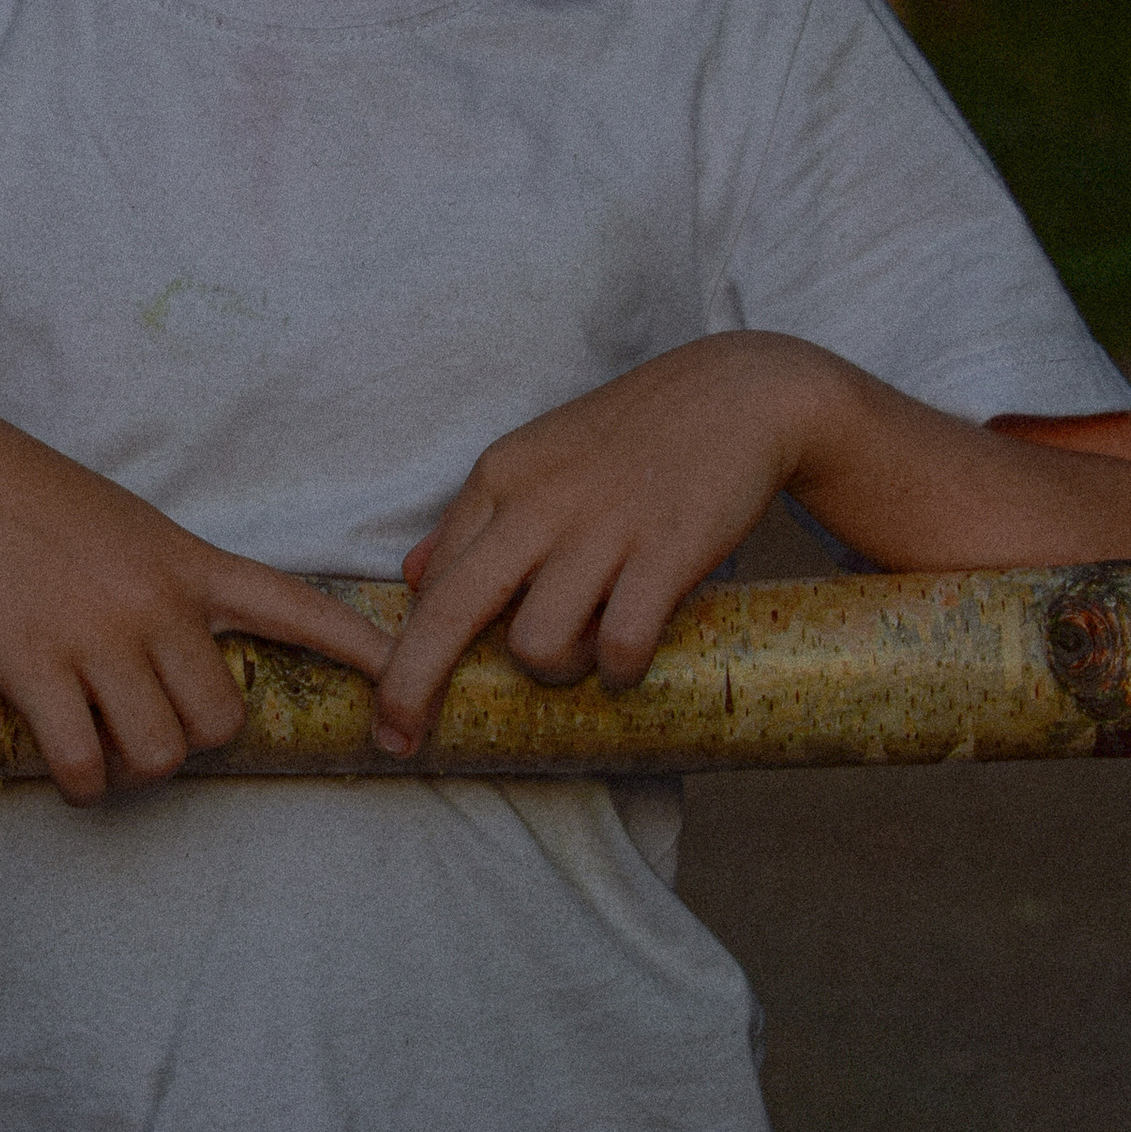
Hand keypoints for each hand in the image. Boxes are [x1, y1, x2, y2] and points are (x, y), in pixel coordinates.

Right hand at [0, 400, 386, 804]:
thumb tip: (189, 658)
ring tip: (100, 739)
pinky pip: (85, 764)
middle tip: (146, 719)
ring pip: (159, 754)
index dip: (356, 650)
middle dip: (190, 738)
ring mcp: (98, 637)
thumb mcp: (131, 526)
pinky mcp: (35, 666)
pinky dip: (82, 783)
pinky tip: (69, 765)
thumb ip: (174, 584)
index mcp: (190, 562)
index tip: (403, 682)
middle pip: (222, 721)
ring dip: (133, 766)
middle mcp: (159, 603)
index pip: (296, 606)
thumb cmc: (36, 500)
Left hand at [371, 336, 840, 757]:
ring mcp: (602, 529)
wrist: (738, 394)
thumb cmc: (631, 437)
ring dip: (556, 671)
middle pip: (451, 613)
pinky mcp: (665, 552)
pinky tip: (629, 659)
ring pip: (535, 643)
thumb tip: (412, 576)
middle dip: (412, 688)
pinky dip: (619, 669)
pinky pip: (620, 644)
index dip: (402, 652)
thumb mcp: (538, 457)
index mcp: (500, 477)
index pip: (432, 581)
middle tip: (400, 737)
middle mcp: (538, 503)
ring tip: (588, 653)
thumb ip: (473, 516)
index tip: (392, 706)